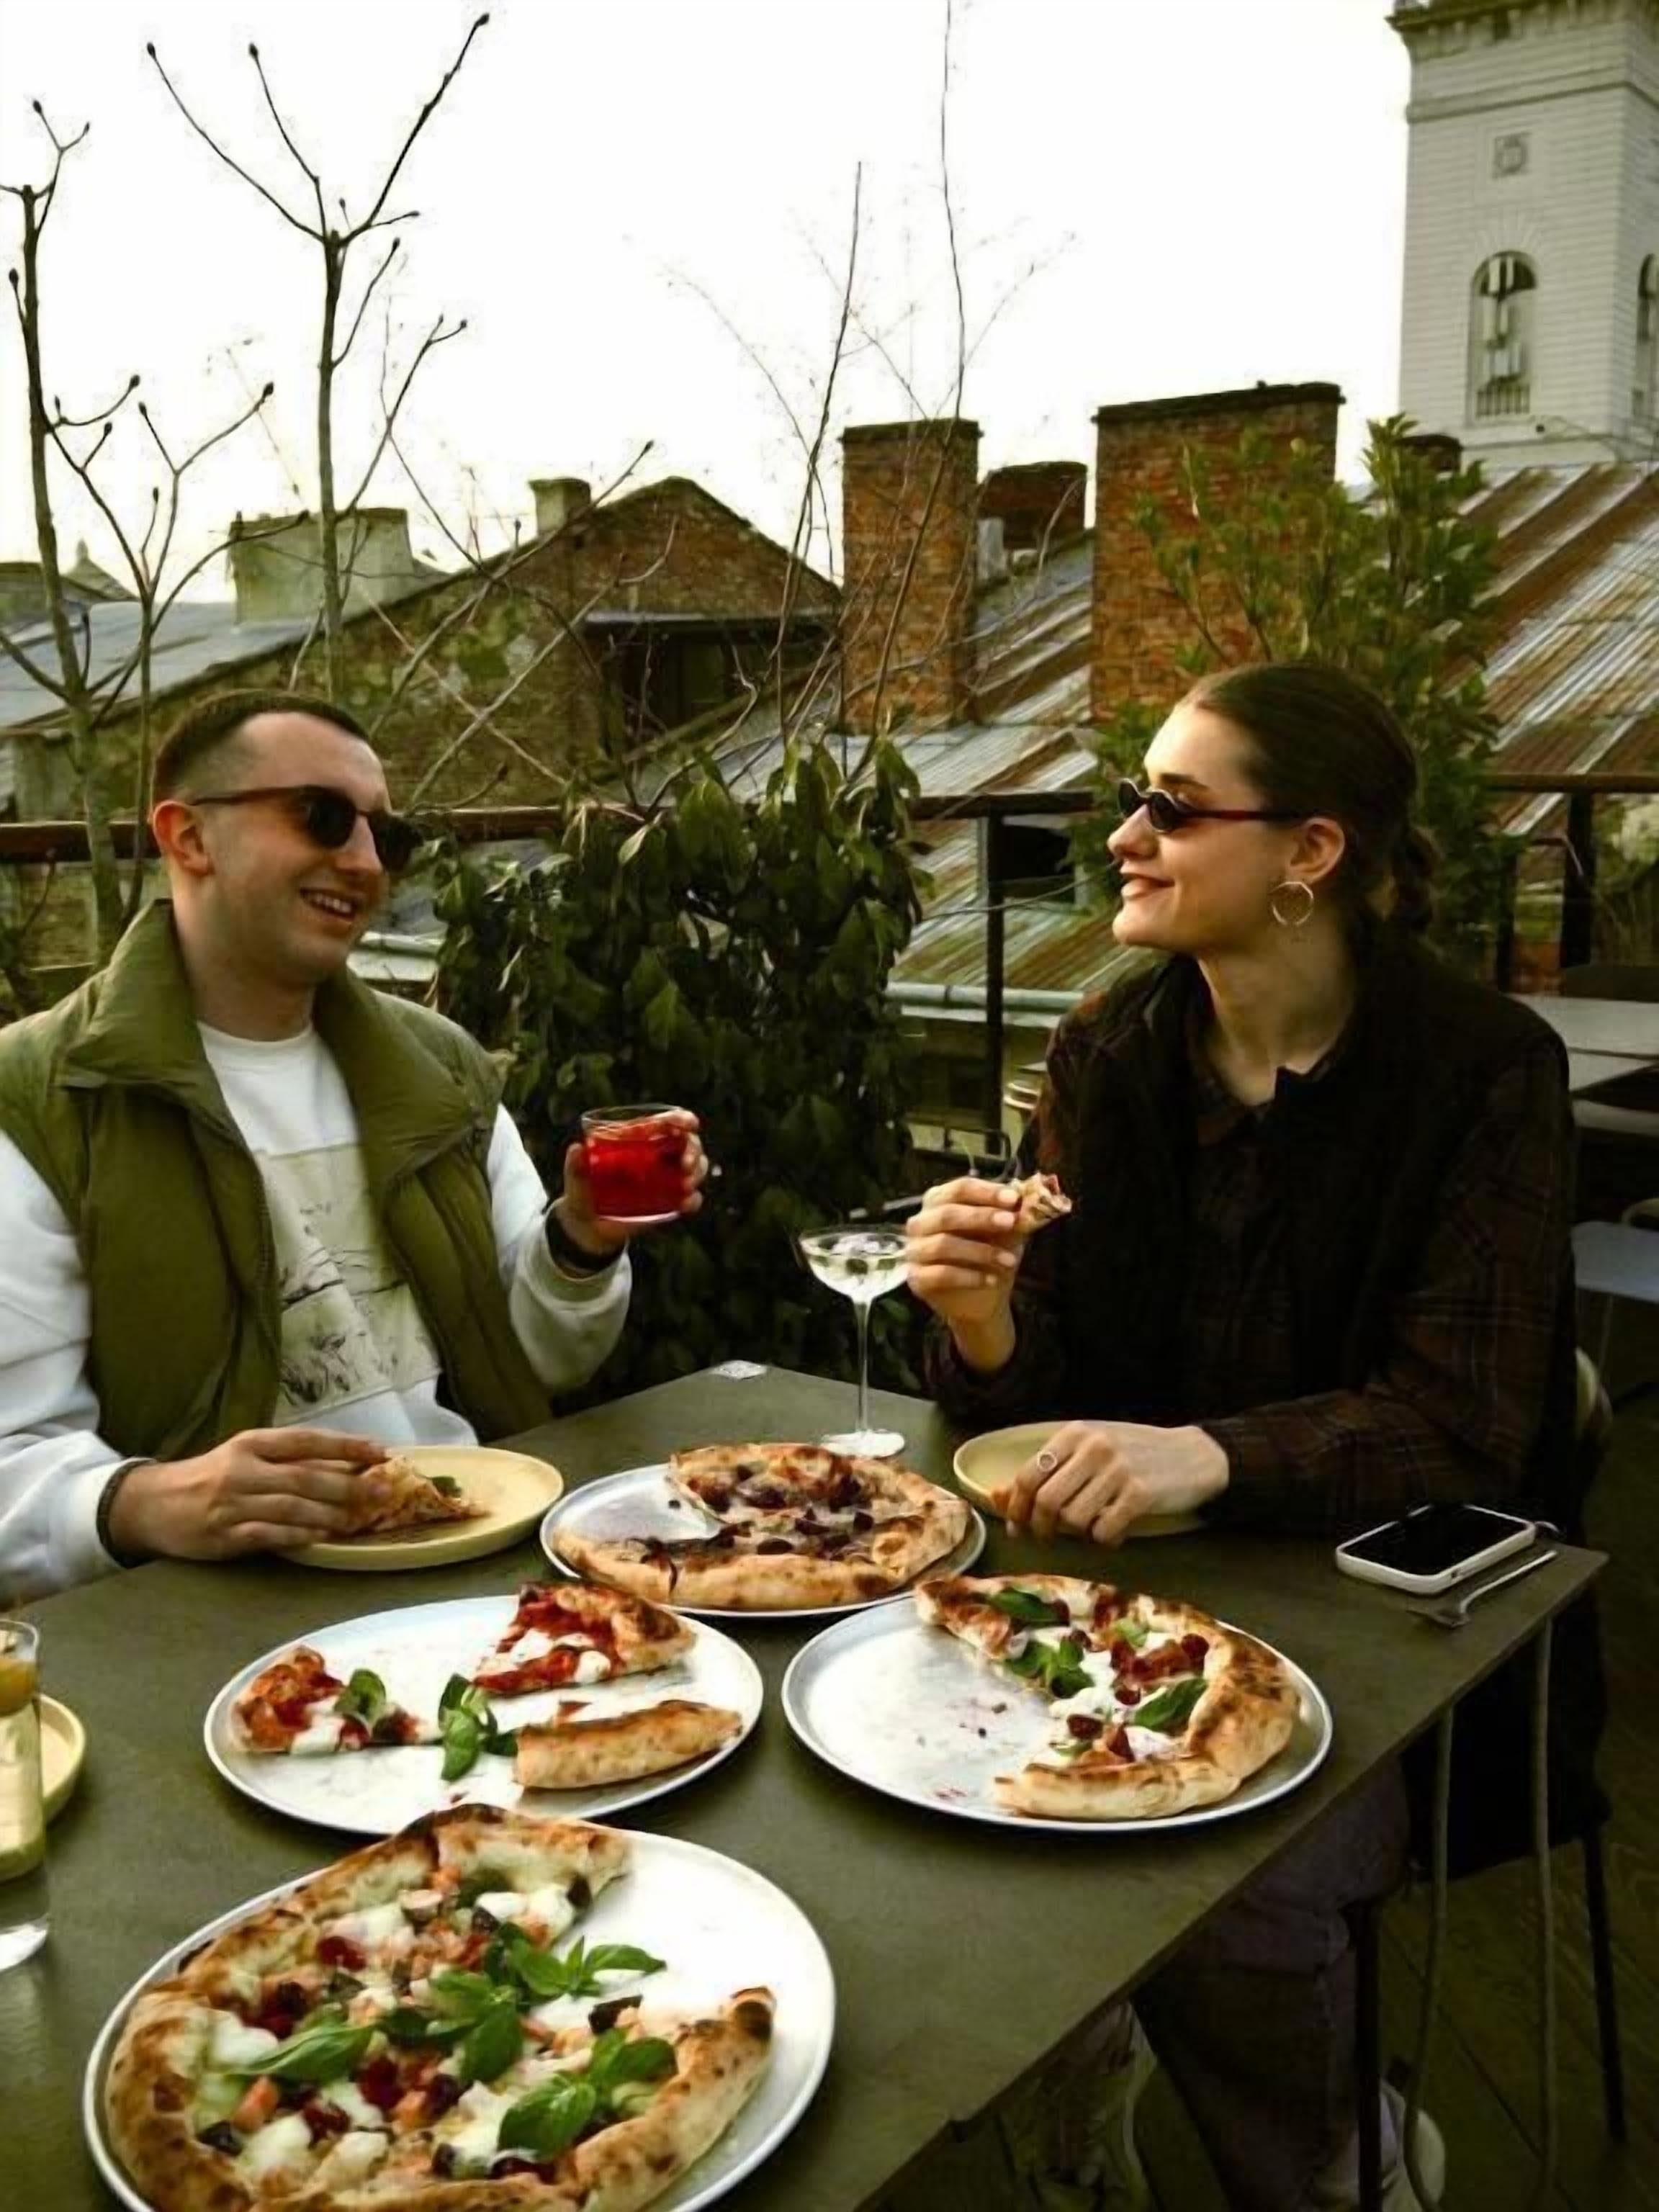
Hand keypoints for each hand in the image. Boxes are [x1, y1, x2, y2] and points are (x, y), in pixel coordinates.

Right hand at [106, 1429, 388, 1561]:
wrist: (153, 1505)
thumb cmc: (211, 1477)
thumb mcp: (244, 1456)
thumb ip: (287, 1460)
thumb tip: (345, 1465)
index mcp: (251, 1443)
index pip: (307, 1440)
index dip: (346, 1446)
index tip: (380, 1453)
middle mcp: (243, 1469)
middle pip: (305, 1476)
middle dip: (348, 1484)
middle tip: (382, 1491)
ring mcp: (233, 1503)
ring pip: (291, 1507)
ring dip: (329, 1514)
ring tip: (356, 1519)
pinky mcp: (225, 1534)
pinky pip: (269, 1535)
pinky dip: (298, 1535)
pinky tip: (321, 1537)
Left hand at [556, 1110, 708, 1257]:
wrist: (589, 1227)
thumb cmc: (582, 1193)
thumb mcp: (577, 1178)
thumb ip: (575, 1165)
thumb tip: (576, 1149)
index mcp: (639, 1140)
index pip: (666, 1123)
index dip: (682, 1119)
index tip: (690, 1123)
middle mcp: (657, 1155)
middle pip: (687, 1143)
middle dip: (693, 1149)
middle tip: (685, 1164)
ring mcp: (666, 1178)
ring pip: (696, 1167)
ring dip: (698, 1172)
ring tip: (685, 1185)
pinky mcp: (670, 1202)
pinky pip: (691, 1198)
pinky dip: (693, 1200)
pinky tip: (685, 1204)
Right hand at [904, 1176, 1022, 1325]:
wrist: (982, 1299)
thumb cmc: (989, 1256)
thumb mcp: (1005, 1235)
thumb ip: (1010, 1218)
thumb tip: (1021, 1202)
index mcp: (939, 1201)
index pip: (959, 1189)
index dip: (986, 1192)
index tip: (1013, 1198)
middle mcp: (921, 1222)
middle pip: (946, 1213)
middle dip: (981, 1217)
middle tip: (1010, 1222)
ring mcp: (915, 1251)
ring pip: (943, 1245)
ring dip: (981, 1251)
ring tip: (1009, 1261)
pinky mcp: (917, 1278)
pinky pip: (941, 1274)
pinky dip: (970, 1277)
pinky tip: (991, 1280)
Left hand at [1005, 1421, 1229, 1546]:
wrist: (1194, 1455)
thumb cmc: (1135, 1455)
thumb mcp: (1089, 1452)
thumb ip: (1048, 1471)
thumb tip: (996, 1496)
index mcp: (1075, 1433)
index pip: (1028, 1475)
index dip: (1015, 1507)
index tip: (1016, 1527)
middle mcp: (1094, 1447)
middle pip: (1046, 1501)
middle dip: (1040, 1528)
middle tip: (1047, 1539)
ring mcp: (1118, 1469)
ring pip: (1074, 1519)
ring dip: (1077, 1534)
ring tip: (1091, 1528)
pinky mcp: (1141, 1493)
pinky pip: (1104, 1531)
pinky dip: (1104, 1540)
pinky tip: (1115, 1532)